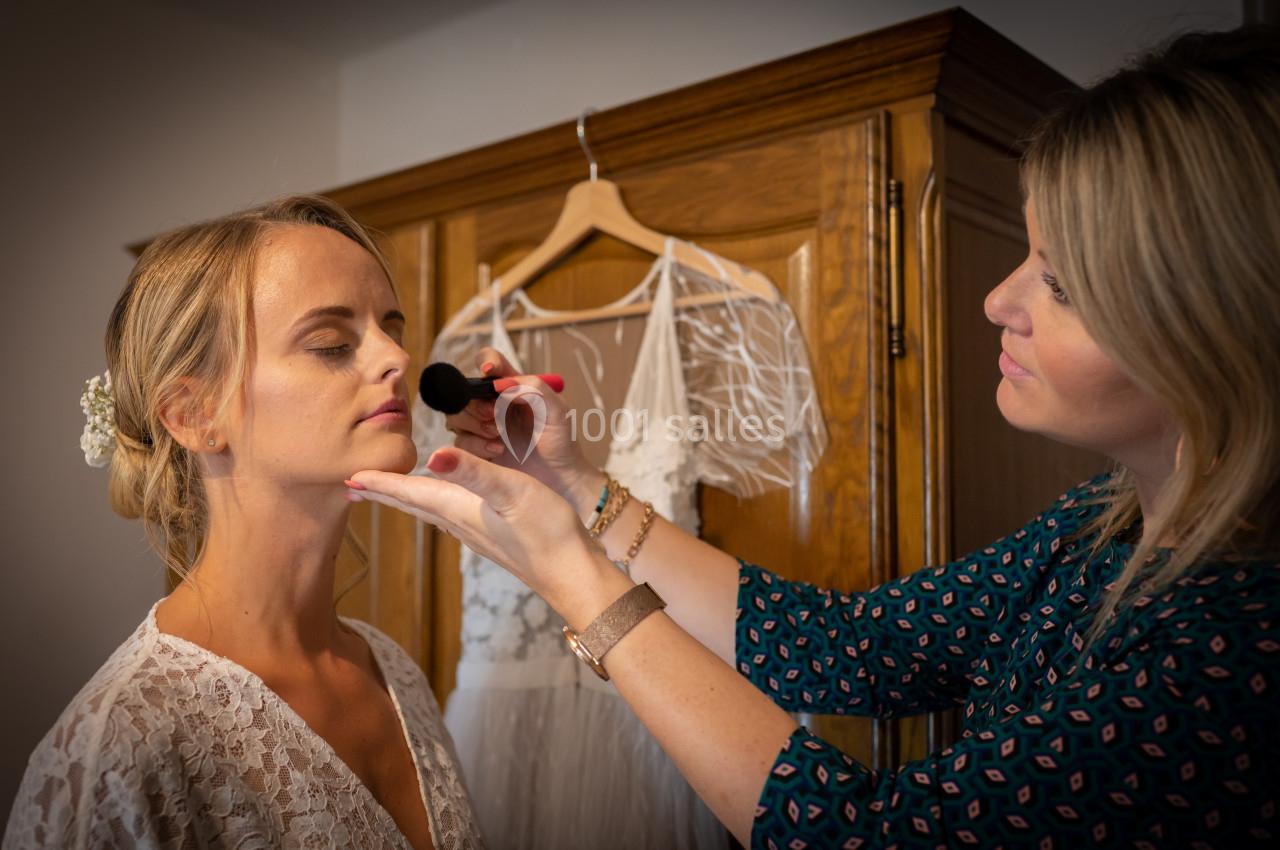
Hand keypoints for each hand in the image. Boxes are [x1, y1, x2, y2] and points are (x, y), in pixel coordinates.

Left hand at [348, 447, 606, 604]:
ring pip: (429, 509)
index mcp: (459, 507)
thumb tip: (435, 457)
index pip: (409, 492)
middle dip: (383, 492)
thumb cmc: (546, 531)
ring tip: (387, 491)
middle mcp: (460, 521)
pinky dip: (433, 502)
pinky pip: (450, 514)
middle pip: (412, 503)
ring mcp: (476, 531)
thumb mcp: (512, 492)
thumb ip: (474, 473)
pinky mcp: (492, 535)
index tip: (348, 476)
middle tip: (353, 485)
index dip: (379, 483)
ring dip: (405, 498)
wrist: (572, 572)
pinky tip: (442, 503)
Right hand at [442, 347, 604, 517]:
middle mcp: (492, 404)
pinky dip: (476, 445)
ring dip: (473, 423)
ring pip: (456, 416)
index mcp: (511, 387)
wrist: (559, 479)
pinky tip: (497, 450)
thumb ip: (536, 389)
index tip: (489, 371)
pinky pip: (460, 442)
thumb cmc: (560, 442)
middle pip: (465, 392)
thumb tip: (504, 385)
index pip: (490, 362)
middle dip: (476, 402)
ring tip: (498, 434)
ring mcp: (481, 427)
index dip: (486, 361)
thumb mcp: (558, 411)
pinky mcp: (475, 451)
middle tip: (494, 415)